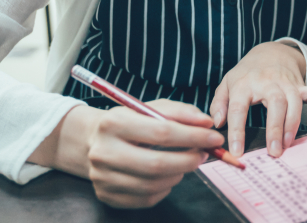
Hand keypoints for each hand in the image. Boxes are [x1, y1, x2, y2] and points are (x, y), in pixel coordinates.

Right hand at [31, 100, 225, 208]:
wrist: (92, 141)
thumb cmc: (129, 122)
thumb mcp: (150, 107)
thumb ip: (181, 112)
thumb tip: (207, 123)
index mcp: (113, 123)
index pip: (161, 132)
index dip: (193, 136)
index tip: (214, 137)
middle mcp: (103, 152)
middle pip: (156, 164)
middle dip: (188, 160)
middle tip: (204, 155)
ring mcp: (102, 178)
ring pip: (153, 184)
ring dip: (179, 174)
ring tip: (185, 162)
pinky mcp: (107, 196)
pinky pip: (146, 198)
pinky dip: (165, 188)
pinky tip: (167, 175)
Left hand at [209, 42, 306, 158]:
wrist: (270, 52)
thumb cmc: (246, 73)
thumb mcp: (227, 83)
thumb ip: (219, 104)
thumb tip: (217, 124)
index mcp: (244, 84)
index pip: (238, 108)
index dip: (237, 131)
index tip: (237, 151)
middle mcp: (267, 82)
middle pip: (275, 103)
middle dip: (275, 128)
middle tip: (274, 152)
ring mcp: (287, 83)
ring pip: (294, 101)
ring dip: (292, 124)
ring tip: (287, 144)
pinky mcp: (301, 85)